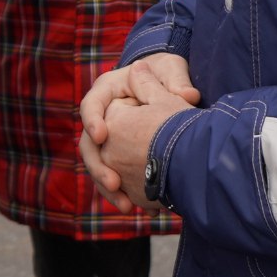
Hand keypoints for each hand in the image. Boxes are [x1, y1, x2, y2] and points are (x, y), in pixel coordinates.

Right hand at [78, 53, 198, 208]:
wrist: (169, 87)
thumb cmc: (166, 72)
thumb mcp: (171, 70)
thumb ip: (176, 81)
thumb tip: (188, 95)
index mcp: (107, 91)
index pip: (91, 105)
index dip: (93, 121)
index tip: (102, 136)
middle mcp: (102, 116)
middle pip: (89, 144)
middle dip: (98, 166)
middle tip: (114, 183)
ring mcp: (109, 139)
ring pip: (99, 165)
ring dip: (108, 187)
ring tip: (125, 205)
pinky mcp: (118, 156)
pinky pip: (112, 176)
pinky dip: (120, 193)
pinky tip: (135, 207)